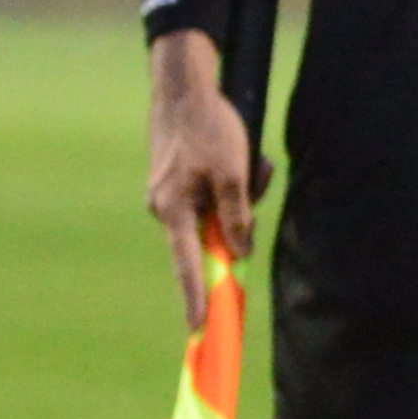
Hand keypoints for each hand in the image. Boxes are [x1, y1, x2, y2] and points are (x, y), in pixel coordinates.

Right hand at [147, 30, 260, 329]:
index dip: (196, 298)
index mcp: (172, 210)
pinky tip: (246, 156)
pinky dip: (237, 181)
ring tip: (251, 160)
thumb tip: (239, 253)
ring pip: (220, 214)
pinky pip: (217, 196)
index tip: (199, 329)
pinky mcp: (182, 182)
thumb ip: (236, 218)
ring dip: (243, 194)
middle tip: (251, 176)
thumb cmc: (208, 129)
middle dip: (240, 219)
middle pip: (212, 236)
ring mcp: (172, 196)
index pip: (187, 266)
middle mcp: (166, 208)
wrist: (184, 88)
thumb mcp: (232, 174)